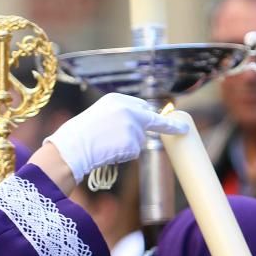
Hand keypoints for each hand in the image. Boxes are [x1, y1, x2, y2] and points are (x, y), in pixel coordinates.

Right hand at [43, 93, 188, 184]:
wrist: (72, 147)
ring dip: (128, 147)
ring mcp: (132, 125)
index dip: (151, 115)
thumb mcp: (98, 116)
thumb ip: (119, 117)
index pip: (141, 106)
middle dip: (168, 126)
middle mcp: (127, 109)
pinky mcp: (133, 142)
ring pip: (139, 140)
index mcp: (116, 99)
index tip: (173, 116)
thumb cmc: (79, 135)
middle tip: (183, 129)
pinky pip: (134, 152)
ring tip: (106, 146)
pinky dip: (124, 155)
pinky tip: (110, 152)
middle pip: (148, 120)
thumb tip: (139, 129)